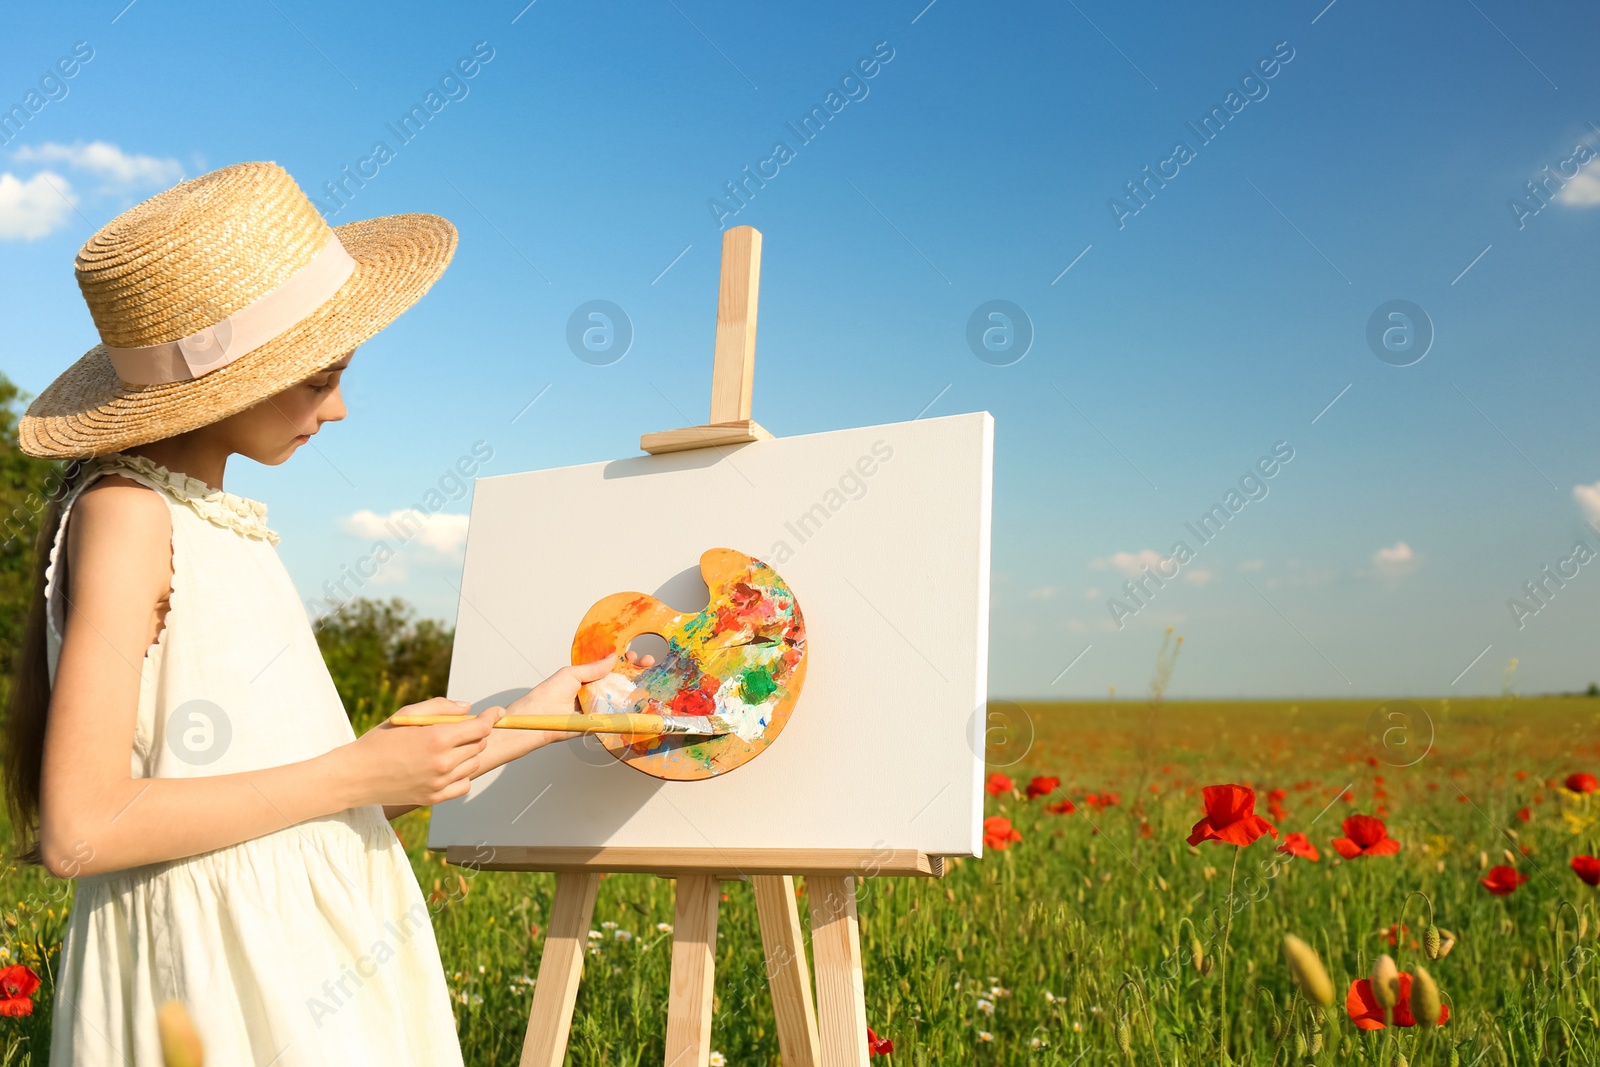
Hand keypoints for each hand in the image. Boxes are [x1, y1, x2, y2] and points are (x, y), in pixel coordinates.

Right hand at [340, 696, 506, 807]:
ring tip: (445, 749)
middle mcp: (442, 762)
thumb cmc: (380, 741)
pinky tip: (445, 767)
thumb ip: (440, 708)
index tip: (497, 712)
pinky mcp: (434, 798)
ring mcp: (439, 783)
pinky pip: (464, 784)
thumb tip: (468, 708)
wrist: (356, 776)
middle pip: (479, 745)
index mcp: (436, 739)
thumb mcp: (406, 715)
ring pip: (473, 764)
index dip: (491, 717)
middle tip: (458, 730)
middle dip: (475, 734)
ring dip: (467, 754)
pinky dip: (461, 774)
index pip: (480, 727)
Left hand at [507, 649, 656, 743]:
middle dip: (636, 671)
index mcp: (586, 677)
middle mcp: (594, 691)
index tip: (635, 654)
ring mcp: (598, 707)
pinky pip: (616, 715)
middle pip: (619, 680)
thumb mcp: (570, 674)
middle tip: (648, 663)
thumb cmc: (547, 695)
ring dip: (636, 689)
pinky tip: (642, 702)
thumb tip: (613, 657)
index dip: (624, 660)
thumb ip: (593, 668)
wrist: (538, 720)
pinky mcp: (599, 722)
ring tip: (649, 679)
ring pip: (621, 697)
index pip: (610, 666)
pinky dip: (629, 710)